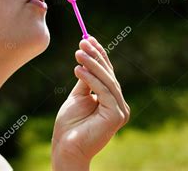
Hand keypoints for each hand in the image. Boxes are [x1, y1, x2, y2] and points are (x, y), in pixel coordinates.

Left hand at [51, 36, 129, 170]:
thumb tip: (88, 57)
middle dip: (96, 57)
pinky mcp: (117, 115)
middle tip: (83, 42)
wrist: (66, 148)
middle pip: (109, 75)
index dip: (99, 55)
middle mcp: (119, 105)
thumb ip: (86, 80)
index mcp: (112, 100)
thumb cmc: (70, 125)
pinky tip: (78, 68)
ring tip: (77, 53)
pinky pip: (104, 92)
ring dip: (92, 64)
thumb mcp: (78, 96)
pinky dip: (91, 79)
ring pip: (107, 81)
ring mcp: (120, 110)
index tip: (88, 39)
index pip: (107, 73)